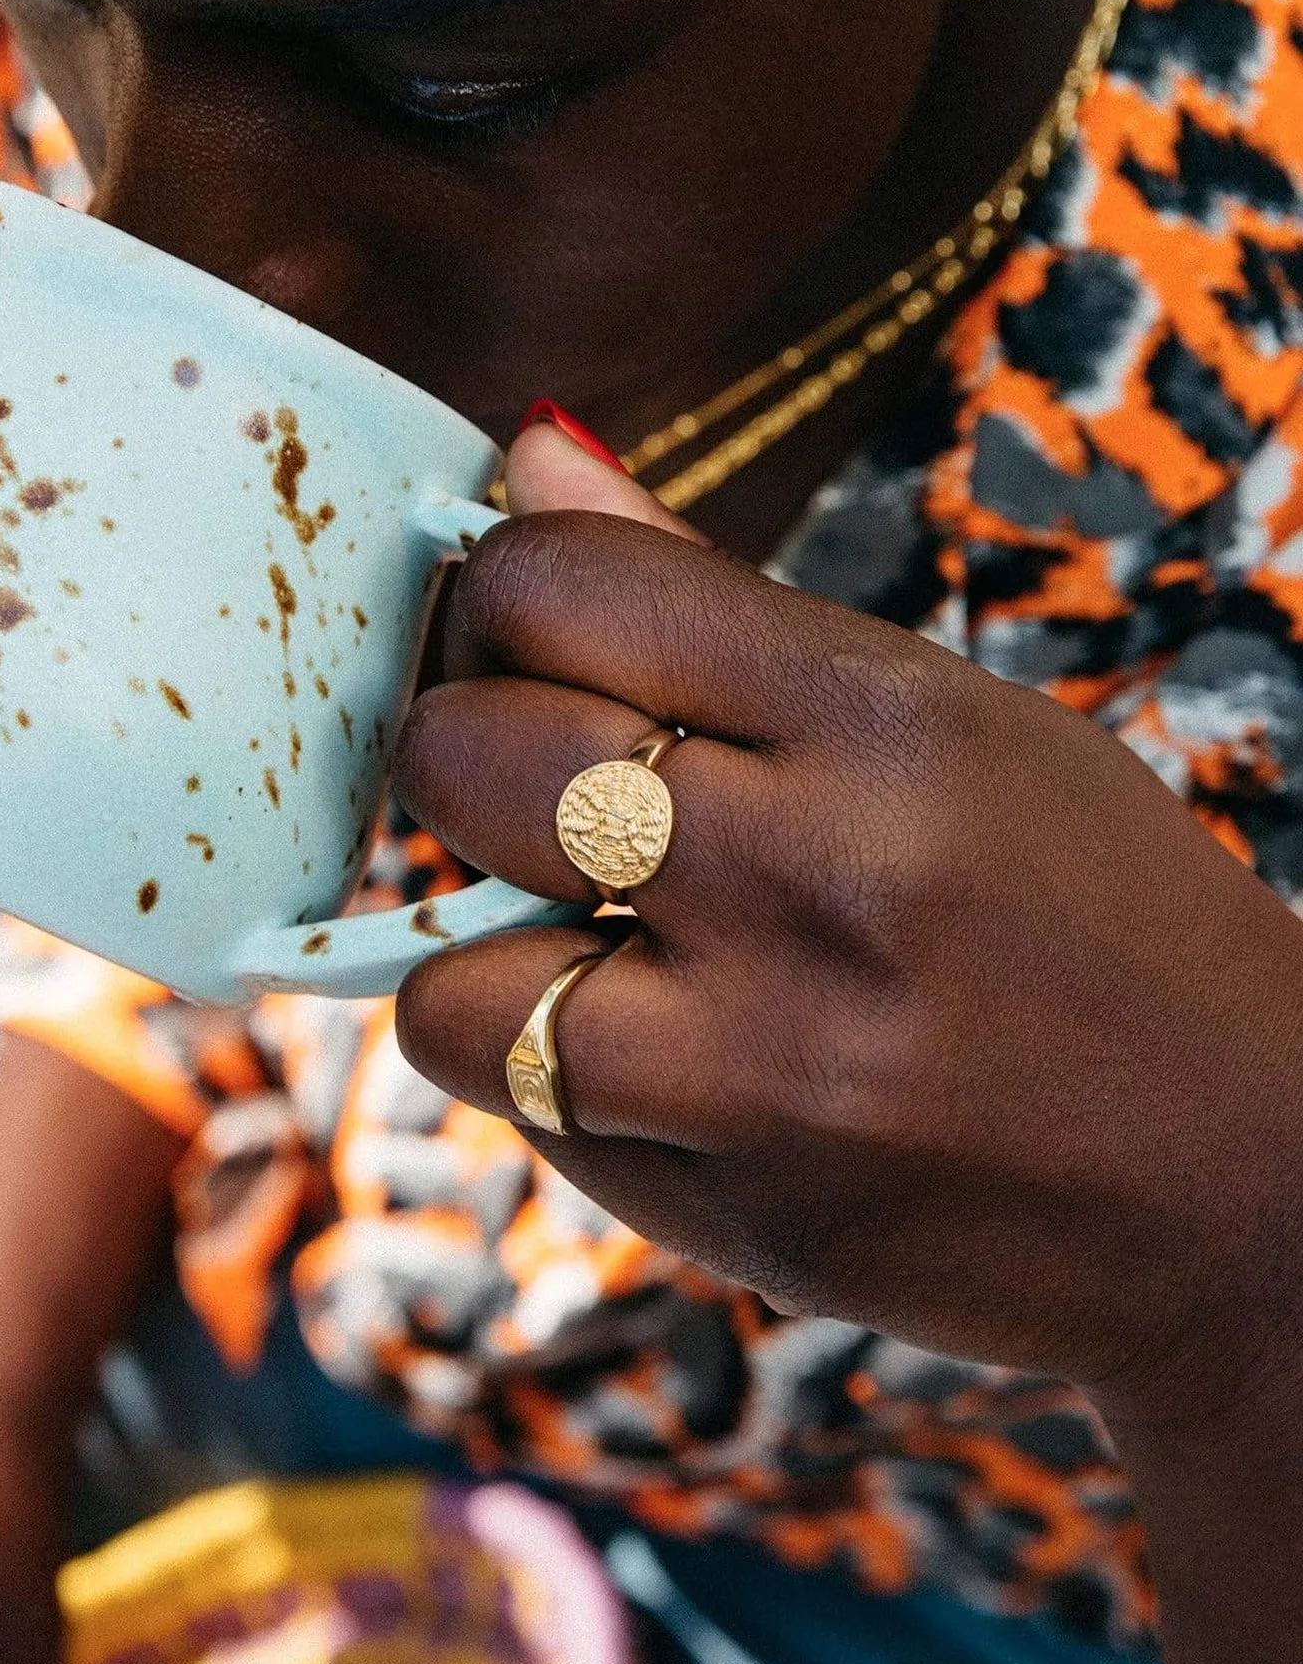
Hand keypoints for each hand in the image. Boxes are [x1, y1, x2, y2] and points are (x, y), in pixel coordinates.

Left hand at [393, 422, 1302, 1412]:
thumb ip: (706, 601)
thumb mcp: (940, 722)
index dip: (500, 603)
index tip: (525, 645)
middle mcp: (819, 880)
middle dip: (461, 761)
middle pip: (466, 761)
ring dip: (474, 956)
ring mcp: (772, 1067)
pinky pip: (523, 1111)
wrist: (1247, 1185)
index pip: (557, 586)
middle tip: (531, 792)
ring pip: (442, 981)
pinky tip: (647, 1056)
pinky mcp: (738, 1212)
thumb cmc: (1079, 917)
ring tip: (578, 948)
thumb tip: (529, 450)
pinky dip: (541, 1070)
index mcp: (885, 717)